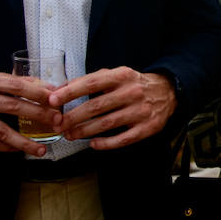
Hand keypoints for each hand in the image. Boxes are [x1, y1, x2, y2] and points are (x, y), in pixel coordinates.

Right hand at [0, 65, 52, 156]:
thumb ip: (13, 82)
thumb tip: (43, 87)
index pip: (16, 86)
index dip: (37, 93)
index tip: (55, 99)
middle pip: (13, 107)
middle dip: (38, 116)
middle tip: (57, 122)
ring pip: (2, 132)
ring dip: (24, 142)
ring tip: (41, 149)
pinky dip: (5, 148)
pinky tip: (18, 150)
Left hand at [47, 68, 175, 149]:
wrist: (167, 91)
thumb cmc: (133, 84)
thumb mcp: (114, 75)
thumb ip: (89, 81)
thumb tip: (60, 89)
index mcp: (121, 76)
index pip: (91, 83)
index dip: (70, 92)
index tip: (53, 100)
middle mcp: (131, 92)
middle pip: (96, 106)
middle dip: (73, 117)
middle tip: (58, 124)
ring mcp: (140, 110)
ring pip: (106, 124)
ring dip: (84, 131)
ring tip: (70, 135)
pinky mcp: (147, 127)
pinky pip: (123, 139)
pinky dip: (106, 143)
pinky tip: (93, 144)